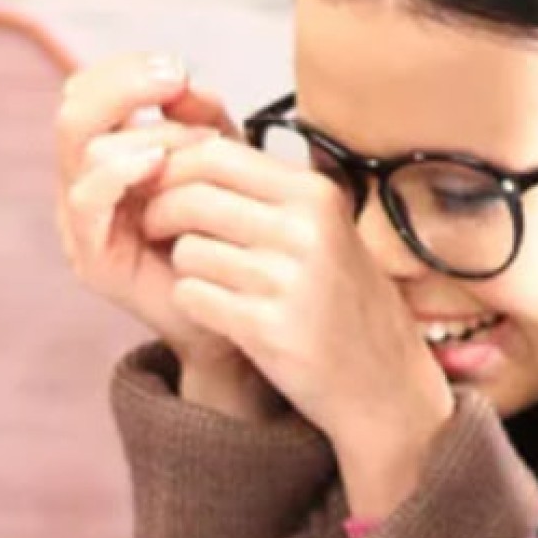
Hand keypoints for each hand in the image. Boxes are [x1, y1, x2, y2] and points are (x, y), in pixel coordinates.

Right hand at [54, 53, 278, 417]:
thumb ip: (203, 120)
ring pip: (84, 150)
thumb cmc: (225, 234)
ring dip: (145, 135)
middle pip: (73, 110)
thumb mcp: (221, 164)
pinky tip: (157, 163)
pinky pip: (87, 200)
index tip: (176, 68)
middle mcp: (84, 183)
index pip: (88, 91)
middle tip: (174, 78)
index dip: (124, 70)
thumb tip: (185, 82)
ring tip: (195, 145)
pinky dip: (120, 172)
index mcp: (107, 155)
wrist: (233, 313)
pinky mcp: (91, 257)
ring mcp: (81, 221)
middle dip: (125, 86)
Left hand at [138, 132, 456, 515]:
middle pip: (191, 198)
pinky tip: (217, 311)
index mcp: (316, 195)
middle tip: (154, 231)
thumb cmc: (344, 302)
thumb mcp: (323, 230)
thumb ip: (265, 194)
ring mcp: (288, 281)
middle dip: (159, 213)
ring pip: (187, 250)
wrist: (384, 383)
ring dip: (183, 265)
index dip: (174, 169)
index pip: (217, 155)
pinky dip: (193, 302)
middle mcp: (306, 230)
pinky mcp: (268, 329)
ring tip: (207, 278)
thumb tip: (184, 154)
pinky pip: (193, 296)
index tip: (160, 188)